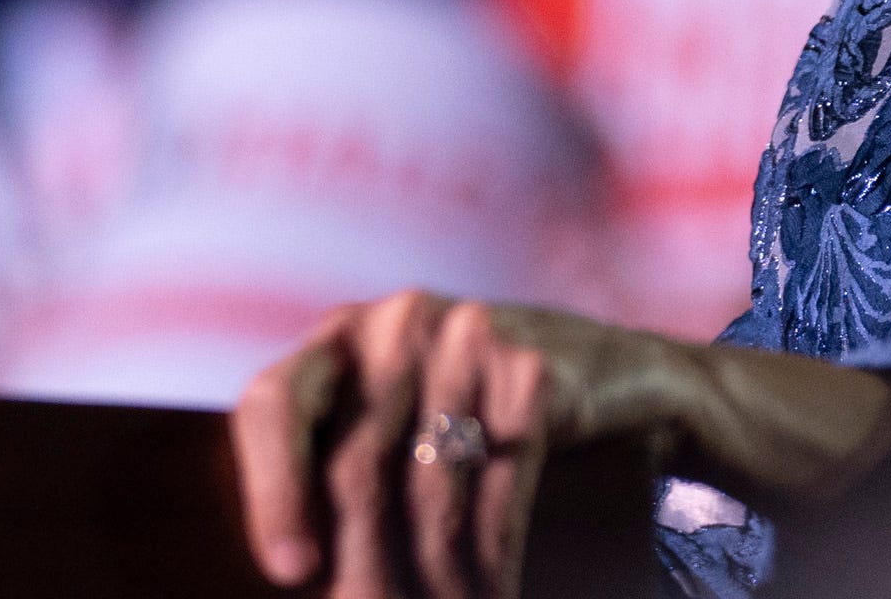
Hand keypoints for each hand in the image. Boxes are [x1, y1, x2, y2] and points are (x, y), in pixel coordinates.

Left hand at [231, 290, 890, 598]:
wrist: (621, 381)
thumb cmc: (486, 420)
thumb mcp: (406, 424)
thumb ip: (343, 471)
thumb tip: (305, 574)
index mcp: (343, 335)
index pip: (273, 402)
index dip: (269, 490)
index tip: (287, 572)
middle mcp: (396, 320)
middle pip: (354, 464)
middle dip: (364, 569)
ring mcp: (468, 335)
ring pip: (427, 489)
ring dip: (435, 581)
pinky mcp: (533, 370)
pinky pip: (497, 490)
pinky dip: (491, 562)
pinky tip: (495, 595)